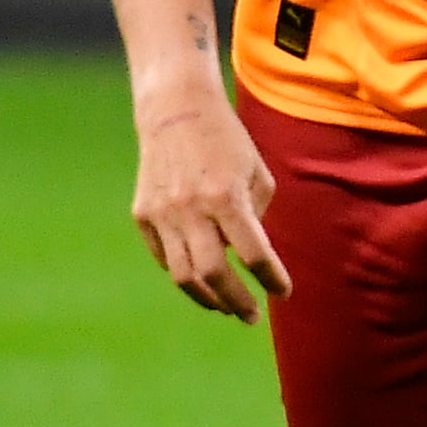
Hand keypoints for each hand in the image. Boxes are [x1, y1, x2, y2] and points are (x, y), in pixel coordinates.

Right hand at [132, 92, 291, 322]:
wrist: (175, 110)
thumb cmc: (227, 141)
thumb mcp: (256, 173)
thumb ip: (257, 218)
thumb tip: (250, 261)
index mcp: (226, 195)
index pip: (253, 254)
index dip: (271, 279)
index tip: (283, 292)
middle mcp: (192, 208)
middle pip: (214, 274)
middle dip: (237, 302)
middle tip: (252, 317)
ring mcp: (162, 213)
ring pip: (183, 276)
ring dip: (208, 299)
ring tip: (226, 307)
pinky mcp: (143, 214)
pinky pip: (165, 258)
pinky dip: (185, 274)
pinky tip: (201, 277)